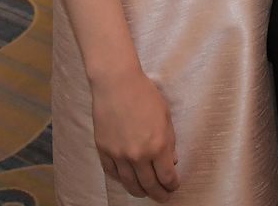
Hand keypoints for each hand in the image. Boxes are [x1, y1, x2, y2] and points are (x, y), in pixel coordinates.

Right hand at [91, 68, 179, 201]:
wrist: (117, 83)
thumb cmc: (144, 94)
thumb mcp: (165, 115)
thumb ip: (169, 140)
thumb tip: (171, 161)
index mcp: (157, 146)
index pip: (167, 176)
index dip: (172, 184)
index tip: (174, 186)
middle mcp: (138, 155)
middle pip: (149, 185)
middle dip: (158, 194)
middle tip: (163, 197)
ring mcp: (119, 155)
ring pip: (130, 184)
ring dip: (140, 191)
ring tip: (145, 193)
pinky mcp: (104, 151)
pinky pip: (113, 173)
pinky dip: (121, 180)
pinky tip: (127, 180)